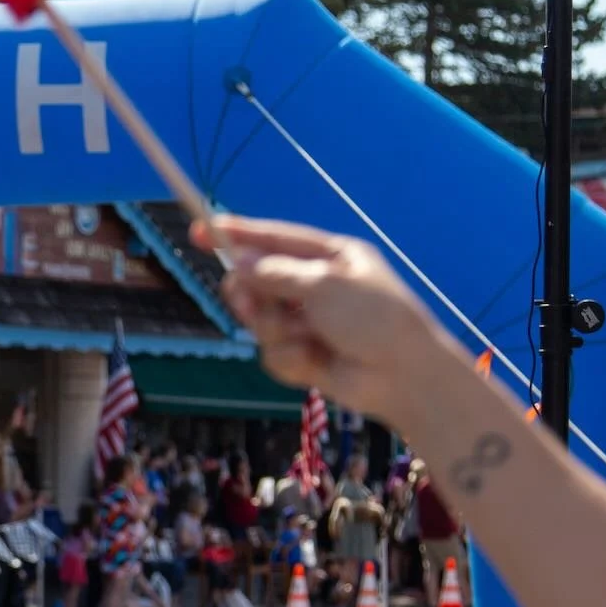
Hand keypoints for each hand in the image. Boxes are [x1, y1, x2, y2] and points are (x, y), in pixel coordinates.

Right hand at [197, 214, 446, 423]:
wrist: (403, 375)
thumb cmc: (374, 318)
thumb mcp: (325, 284)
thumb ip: (277, 274)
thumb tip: (239, 263)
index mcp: (331, 257)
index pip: (276, 240)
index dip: (239, 235)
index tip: (202, 230)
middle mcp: (317, 287)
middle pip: (259, 283)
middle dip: (251, 295)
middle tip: (246, 302)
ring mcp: (310, 323)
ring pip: (262, 322)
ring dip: (277, 331)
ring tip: (306, 338)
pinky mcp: (305, 357)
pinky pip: (274, 354)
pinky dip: (290, 359)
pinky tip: (315, 362)